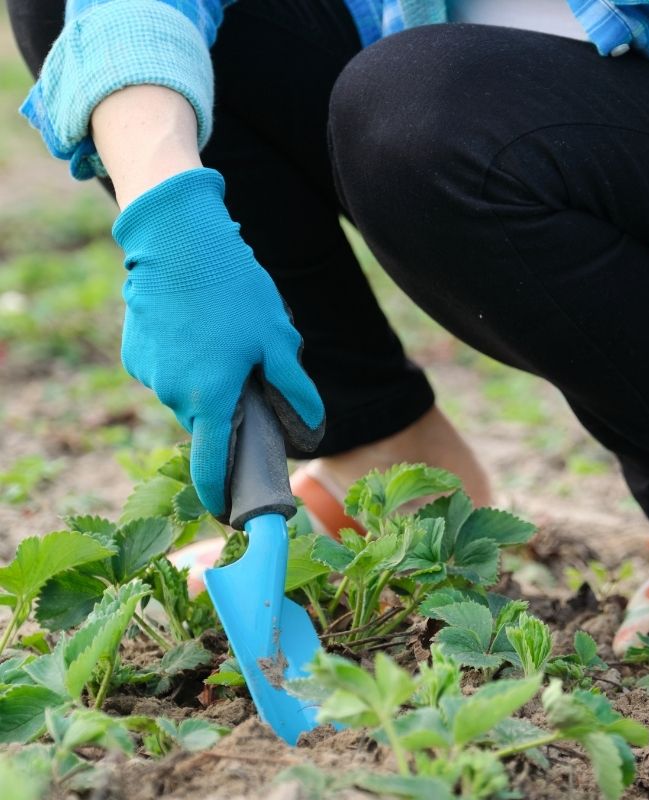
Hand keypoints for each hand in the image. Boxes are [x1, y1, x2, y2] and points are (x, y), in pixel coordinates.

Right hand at [112, 168, 324, 517]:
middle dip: (228, 414)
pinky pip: (167, 372)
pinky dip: (186, 363)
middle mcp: (172, 394)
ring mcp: (148, 373)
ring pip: (186, 396)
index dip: (220, 494)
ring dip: (208, 384)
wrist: (177, 240)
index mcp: (210, 399)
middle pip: (207, 424)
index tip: (228, 511)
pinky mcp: (135, 351)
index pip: (213, 466)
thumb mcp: (278, 340)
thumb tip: (313, 425)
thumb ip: (295, 388)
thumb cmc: (235, 291)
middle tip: (252, 380)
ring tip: (228, 343)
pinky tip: (202, 329)